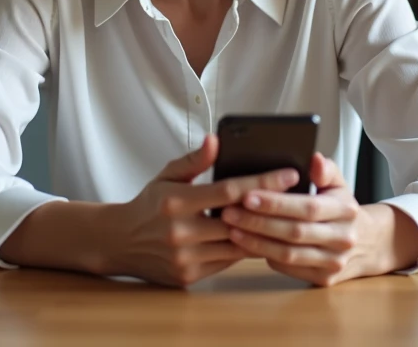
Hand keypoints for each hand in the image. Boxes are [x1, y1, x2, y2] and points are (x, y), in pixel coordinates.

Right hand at [105, 134, 300, 287]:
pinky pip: (227, 261)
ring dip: (262, 232)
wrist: (119, 242)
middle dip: (271, 208)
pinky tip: (259, 235)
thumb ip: (194, 160)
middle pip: (239, 220)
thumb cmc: (149, 205)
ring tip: (285, 216)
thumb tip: (216, 140)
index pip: (230, 190)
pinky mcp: (189, 277)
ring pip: (238, 245)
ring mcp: (185, 258)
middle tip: (298, 197)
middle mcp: (181, 232)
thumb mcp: (166, 175)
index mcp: (177, 202)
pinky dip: (243, 248)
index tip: (290, 174)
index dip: (263, 182)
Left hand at [221, 152, 417, 286]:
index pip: (307, 207)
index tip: (247, 195)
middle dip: (258, 222)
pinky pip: (288, 268)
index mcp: (345, 210)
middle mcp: (343, 238)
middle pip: (294, 232)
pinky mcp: (323, 279)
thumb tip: (314, 159)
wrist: (368, 244)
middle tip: (228, 212)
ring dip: (256, 242)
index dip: (276, 203)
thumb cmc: (341, 209)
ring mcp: (334, 262)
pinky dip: (264, 256)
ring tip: (231, 228)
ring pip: (288, 254)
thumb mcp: (339, 184)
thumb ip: (326, 169)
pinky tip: (246, 244)